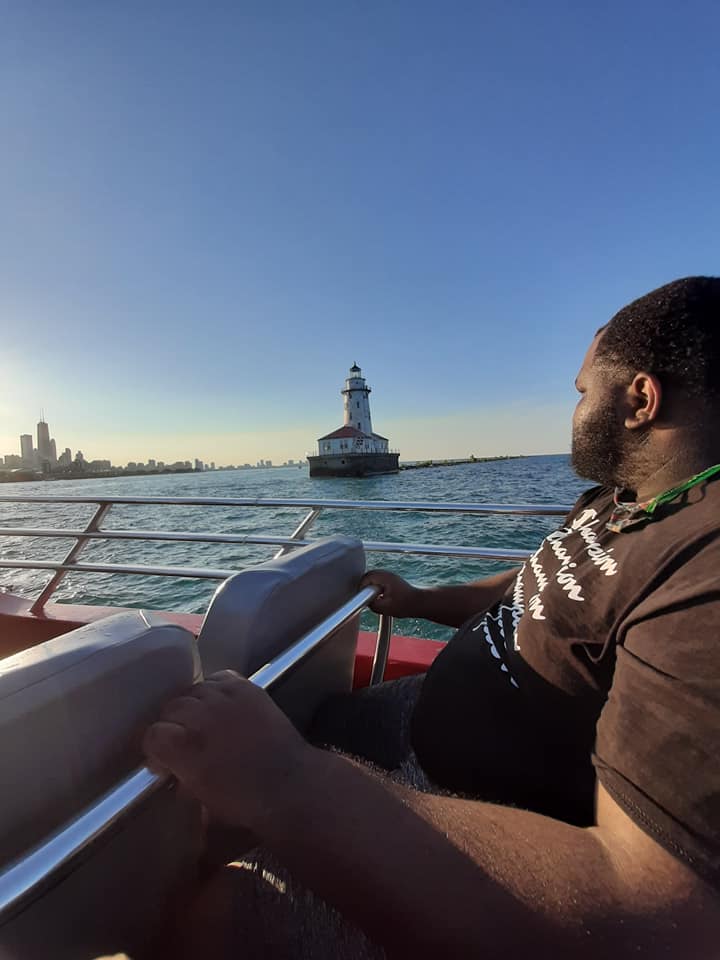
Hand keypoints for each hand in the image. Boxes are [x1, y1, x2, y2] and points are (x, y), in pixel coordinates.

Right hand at [143, 671, 311, 831]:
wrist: (290, 784)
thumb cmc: (247, 801)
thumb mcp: (202, 802)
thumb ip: (181, 783)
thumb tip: (174, 773)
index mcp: (185, 749)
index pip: (152, 734)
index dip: (155, 749)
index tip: (163, 762)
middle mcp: (201, 717)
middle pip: (170, 708)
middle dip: (172, 727)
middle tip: (184, 743)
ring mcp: (225, 698)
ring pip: (192, 691)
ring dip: (192, 707)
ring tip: (203, 724)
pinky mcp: (246, 688)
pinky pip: (218, 679)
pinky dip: (214, 690)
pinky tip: (220, 706)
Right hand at [360, 569, 422, 617]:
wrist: (421, 603)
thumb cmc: (407, 605)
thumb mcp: (385, 608)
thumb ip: (372, 604)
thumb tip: (365, 601)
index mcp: (385, 578)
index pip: (366, 578)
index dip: (361, 588)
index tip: (361, 597)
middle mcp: (387, 574)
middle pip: (368, 576)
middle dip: (364, 586)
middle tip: (365, 598)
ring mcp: (390, 576)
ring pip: (373, 577)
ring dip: (370, 586)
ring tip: (373, 598)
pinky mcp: (392, 580)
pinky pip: (379, 580)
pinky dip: (376, 587)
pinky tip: (379, 596)